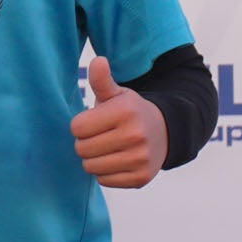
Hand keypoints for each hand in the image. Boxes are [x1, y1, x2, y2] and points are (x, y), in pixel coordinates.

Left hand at [70, 57, 166, 187]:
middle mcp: (135, 135)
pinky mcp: (141, 178)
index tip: (93, 122)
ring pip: (90, 167)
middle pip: (81, 149)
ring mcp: (140, 159)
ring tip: (107, 148)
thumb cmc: (130, 112)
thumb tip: (98, 61)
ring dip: (93, 159)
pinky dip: (105, 173)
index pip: (76, 128)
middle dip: (85, 143)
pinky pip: (104, 180)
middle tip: (100, 136)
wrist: (164, 132)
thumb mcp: (117, 94)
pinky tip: (117, 160)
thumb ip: (102, 80)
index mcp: (124, 111)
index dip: (80, 125)